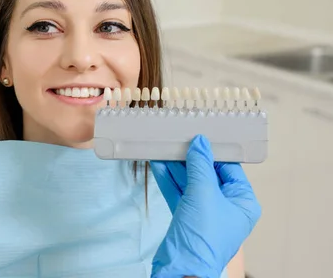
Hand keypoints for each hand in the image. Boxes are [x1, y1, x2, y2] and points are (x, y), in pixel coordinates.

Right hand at [150, 135, 260, 277]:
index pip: (230, 168)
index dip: (214, 151)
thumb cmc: (203, 237)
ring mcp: (205, 213)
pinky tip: (157, 164)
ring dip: (176, 166)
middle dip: (191, 158)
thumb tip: (201, 143)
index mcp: (243, 202)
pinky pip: (179, 193)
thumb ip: (200, 165)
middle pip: (208, 174)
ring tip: (164, 148)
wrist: (182, 268)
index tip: (199, 136)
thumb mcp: (203, 193)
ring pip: (191, 182)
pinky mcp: (187, 218)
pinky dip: (168, 179)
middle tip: (178, 140)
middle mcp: (227, 207)